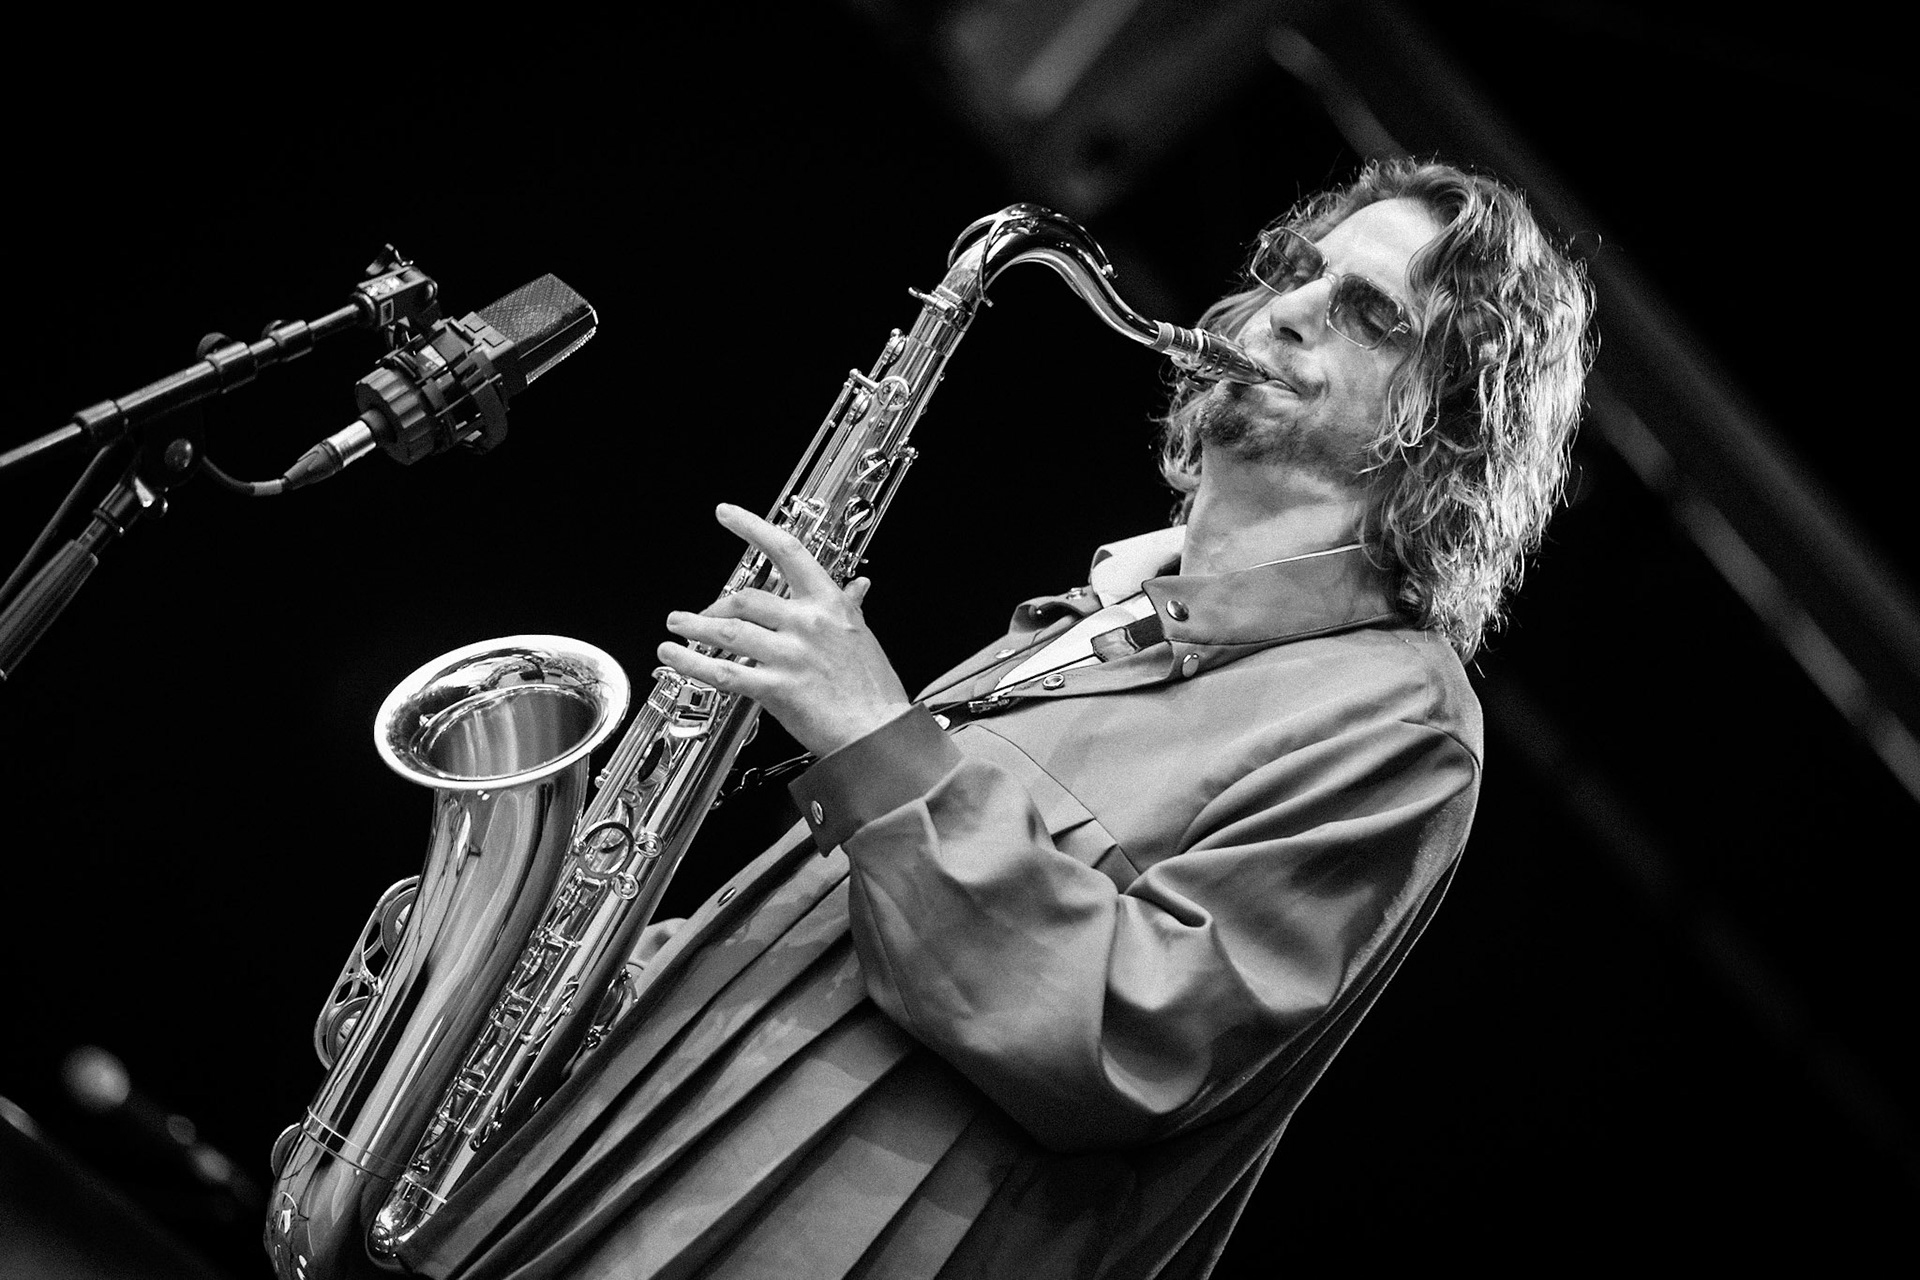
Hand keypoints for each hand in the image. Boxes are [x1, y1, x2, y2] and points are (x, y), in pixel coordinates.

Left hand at [657, 503, 912, 757]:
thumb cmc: (873, 688)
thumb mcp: (864, 635)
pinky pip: (725, 673)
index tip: (727, 514)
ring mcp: (790, 655)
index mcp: (829, 604)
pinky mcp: (777, 688)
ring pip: (728, 632)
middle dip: (714, 606)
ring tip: (676, 626)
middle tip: (699, 615)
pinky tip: (674, 658)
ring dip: (694, 628)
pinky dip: (693, 664)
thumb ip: (852, 608)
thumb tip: (859, 585)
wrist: (878, 731)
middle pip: (746, 599)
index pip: (787, 551)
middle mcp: (807, 623)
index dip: (753, 527)